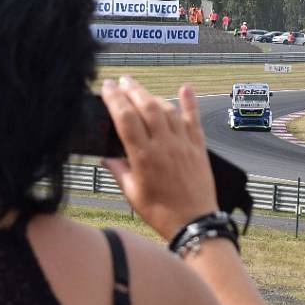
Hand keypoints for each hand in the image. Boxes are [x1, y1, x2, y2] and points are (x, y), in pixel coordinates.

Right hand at [101, 77, 217, 239]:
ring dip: (151, 94)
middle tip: (121, 81)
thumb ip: (118, 170)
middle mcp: (164, 145)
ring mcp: (183, 144)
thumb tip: (106, 157)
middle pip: (145, 107)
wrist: (194, 223)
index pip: (125, 118)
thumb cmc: (162, 212)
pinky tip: (185, 88)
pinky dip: (189, 102)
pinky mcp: (198, 147)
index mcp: (143, 157)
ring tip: (139, 88)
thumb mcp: (132, 193)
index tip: (106, 87)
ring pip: (166, 109)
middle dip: (131, 89)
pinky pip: (193, 119)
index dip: (114, 99)